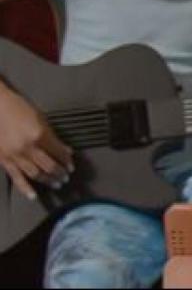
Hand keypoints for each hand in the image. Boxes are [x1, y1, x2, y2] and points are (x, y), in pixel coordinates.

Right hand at [0, 85, 72, 200]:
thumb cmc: (20, 109)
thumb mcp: (41, 119)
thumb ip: (53, 137)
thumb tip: (66, 150)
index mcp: (39, 135)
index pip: (58, 153)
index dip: (66, 160)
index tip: (71, 165)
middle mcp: (28, 148)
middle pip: (48, 166)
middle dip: (60, 173)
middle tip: (66, 177)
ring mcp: (15, 155)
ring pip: (35, 174)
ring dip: (47, 180)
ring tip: (57, 183)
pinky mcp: (4, 160)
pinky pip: (16, 177)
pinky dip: (25, 188)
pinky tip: (33, 195)